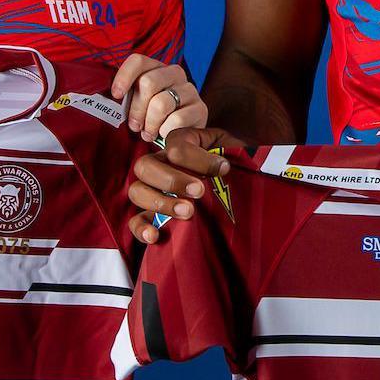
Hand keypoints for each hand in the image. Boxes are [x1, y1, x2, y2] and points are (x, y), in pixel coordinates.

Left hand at [110, 54, 205, 140]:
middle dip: (137, 109)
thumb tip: (106, 99)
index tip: (116, 95)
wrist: (178, 135)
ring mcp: (190, 90)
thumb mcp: (136, 103)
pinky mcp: (201, 108)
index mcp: (156, 68)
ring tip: (148, 133)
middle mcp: (175, 73)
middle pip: (148, 82)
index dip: (124, 76)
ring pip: (161, 103)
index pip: (138, 61)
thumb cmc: (150, 118)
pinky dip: (165, 131)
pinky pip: (177, 119)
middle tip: (134, 126)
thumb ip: (125, 97)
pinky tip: (164, 135)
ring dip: (150, 123)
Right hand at [125, 126, 243, 243]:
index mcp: (181, 144)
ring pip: (137, 191)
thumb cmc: (238, 168)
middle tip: (199, 191)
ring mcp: (153, 190)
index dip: (199, 159)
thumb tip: (222, 165)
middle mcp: (161, 164)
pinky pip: (135, 220)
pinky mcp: (152, 216)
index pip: (175, 145)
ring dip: (160, 202)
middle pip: (146, 166)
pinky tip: (156, 234)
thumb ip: (228, 153)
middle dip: (172, 180)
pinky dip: (142, 227)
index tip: (224, 169)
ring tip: (188, 212)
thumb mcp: (236, 153)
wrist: (244, 191)